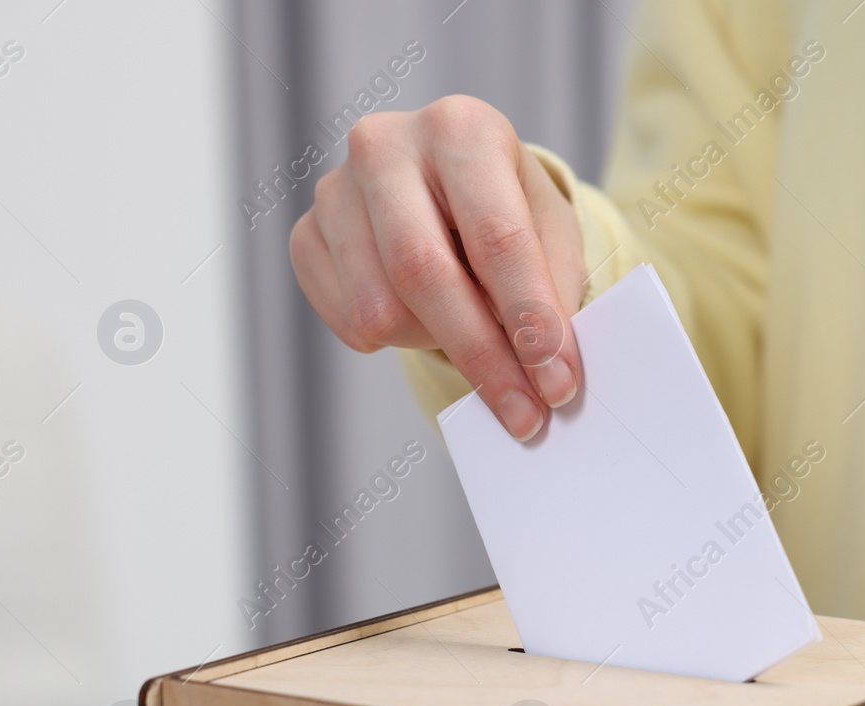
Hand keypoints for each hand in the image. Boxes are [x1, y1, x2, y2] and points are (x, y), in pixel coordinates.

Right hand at [290, 96, 586, 440]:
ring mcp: (335, 190)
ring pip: (380, 308)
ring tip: (468, 327)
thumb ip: (551, 295)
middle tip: (525, 416)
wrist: (452, 192)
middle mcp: (387, 145)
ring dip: (436, 343)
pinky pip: (349, 320)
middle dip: (484, 357)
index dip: (530, 319)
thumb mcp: (549, 237)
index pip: (496, 238)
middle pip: (425, 274)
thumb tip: (549, 371)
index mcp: (462, 129)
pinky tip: (423, 314)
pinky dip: (396, 340)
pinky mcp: (307, 235)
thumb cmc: (508, 212)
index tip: (557, 382)